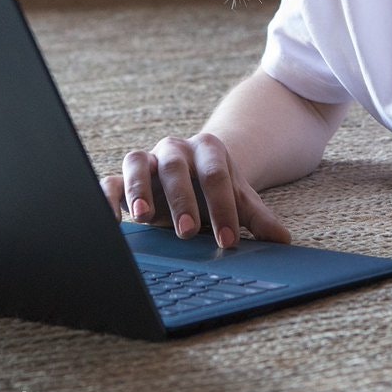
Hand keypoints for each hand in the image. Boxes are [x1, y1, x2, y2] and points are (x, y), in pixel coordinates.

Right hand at [99, 133, 290, 248]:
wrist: (193, 172)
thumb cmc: (216, 190)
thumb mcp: (240, 200)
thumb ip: (259, 218)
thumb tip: (283, 240)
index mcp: (209, 150)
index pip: (217, 176)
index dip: (223, 209)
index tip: (229, 241)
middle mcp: (176, 150)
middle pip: (177, 168)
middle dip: (182, 200)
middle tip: (188, 232)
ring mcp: (148, 160)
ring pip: (138, 163)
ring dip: (140, 189)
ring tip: (144, 217)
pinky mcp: (124, 176)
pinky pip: (110, 180)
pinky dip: (108, 197)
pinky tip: (114, 220)